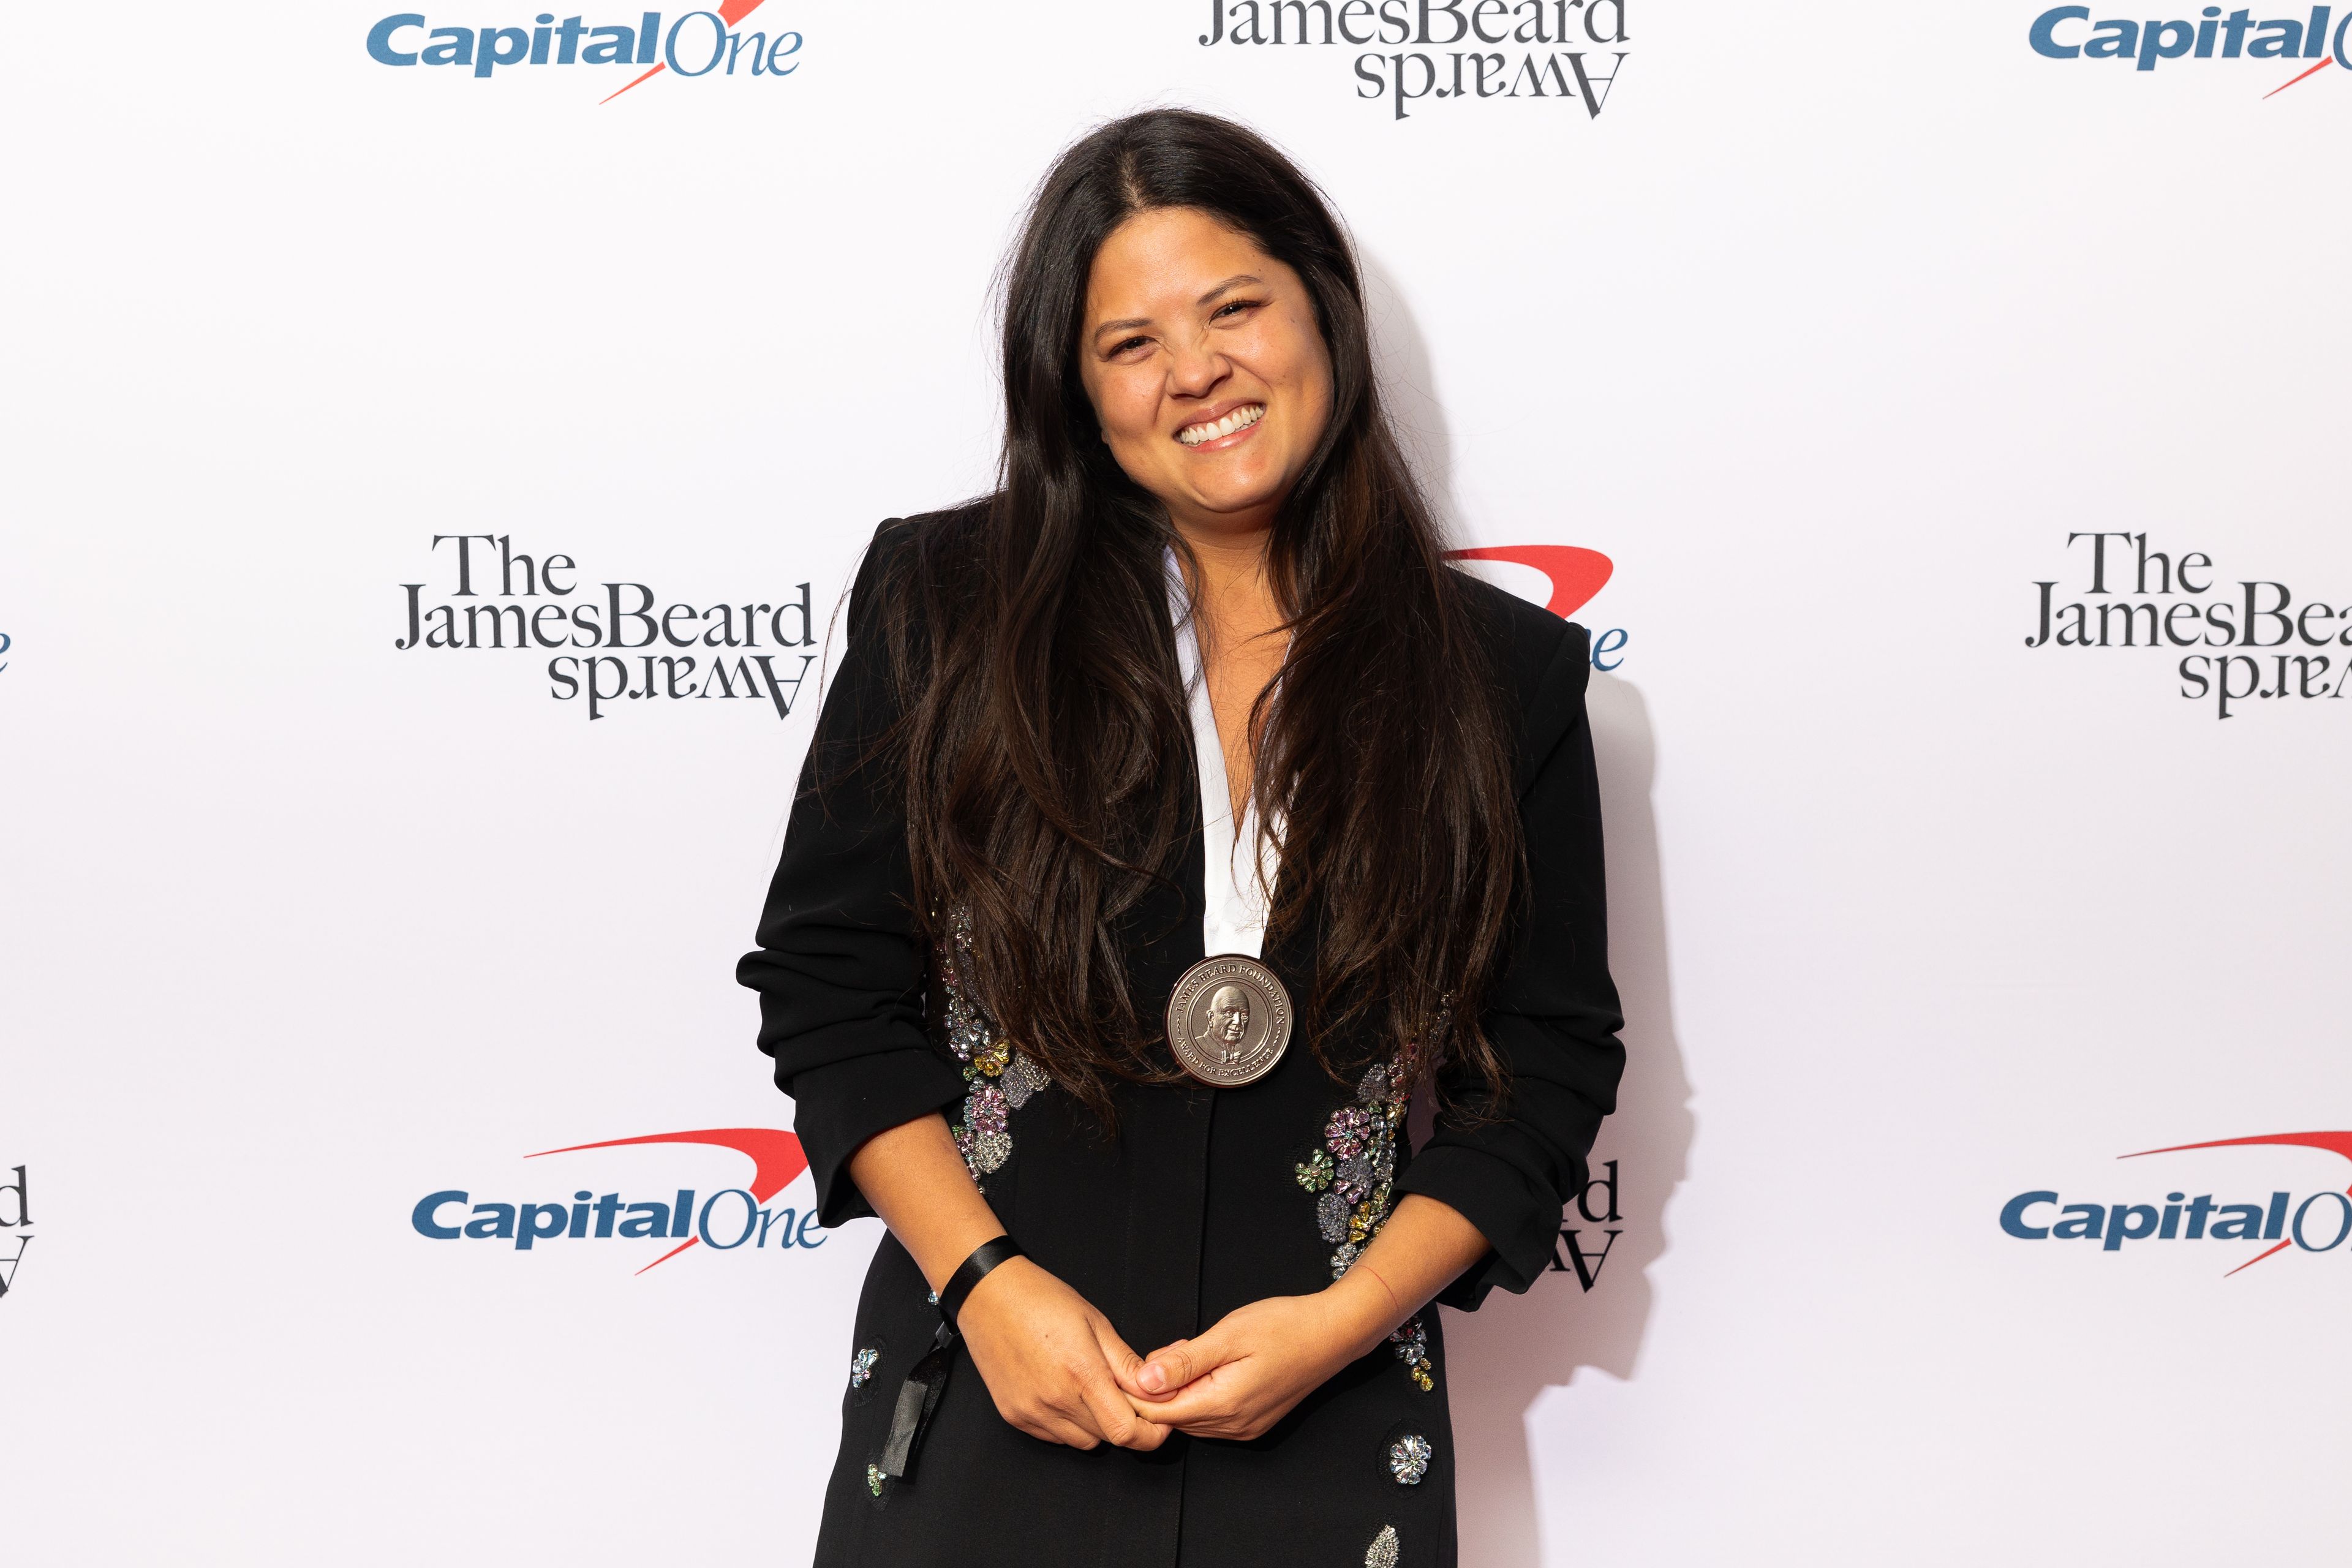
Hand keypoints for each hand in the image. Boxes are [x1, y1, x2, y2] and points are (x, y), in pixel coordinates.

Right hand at [957, 1257, 1169, 1451]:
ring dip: (1096, 1425)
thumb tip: (1158, 1391)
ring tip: (1091, 1390)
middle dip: (1125, 1423)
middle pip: (1107, 1438)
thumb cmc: (1043, 1300)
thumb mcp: (1096, 1323)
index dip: (1150, 1434)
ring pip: (1082, 1442)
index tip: (1158, 1421)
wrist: (989, 1296)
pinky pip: (1055, 1437)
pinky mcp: (1014, 1416)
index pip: (1126, 1432)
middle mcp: (1054, 1400)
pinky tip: (1065, 1394)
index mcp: (1081, 1374)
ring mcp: (1031, 1412)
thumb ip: (1127, 1364)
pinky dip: (1069, 1424)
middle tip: (1125, 1395)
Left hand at [1120, 1285, 1383, 1441]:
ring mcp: (1245, 1427)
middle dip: (1157, 1388)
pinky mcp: (1253, 1422)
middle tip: (1163, 1348)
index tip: (1126, 1365)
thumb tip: (1143, 1380)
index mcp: (1224, 1404)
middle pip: (1173, 1418)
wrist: (1334, 1334)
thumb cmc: (1285, 1326)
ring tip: (1186, 1350)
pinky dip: (1197, 1394)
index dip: (1137, 1390)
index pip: (1160, 1412)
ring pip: (1191, 1417)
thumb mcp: (1228, 1334)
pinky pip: (1211, 1417)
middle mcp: (1234, 1425)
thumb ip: (1184, 1361)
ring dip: (1178, 1390)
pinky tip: (1205, 1365)